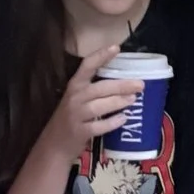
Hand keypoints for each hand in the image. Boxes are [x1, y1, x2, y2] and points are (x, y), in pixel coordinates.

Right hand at [47, 48, 138, 165]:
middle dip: (121, 85)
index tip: (116, 48)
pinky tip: (123, 119)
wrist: (53, 145)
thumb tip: (124, 81)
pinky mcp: (80, 132)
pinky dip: (112, 122)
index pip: (87, 66)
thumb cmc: (70, 118)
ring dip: (118, 102)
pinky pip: (98, 126)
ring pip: (100, 106)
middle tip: (140, 85)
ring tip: (133, 100)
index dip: (101, 56)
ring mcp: (76, 115)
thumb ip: (95, 90)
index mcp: (74, 85)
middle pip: (100, 87)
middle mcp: (74, 98)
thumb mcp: (77, 99)